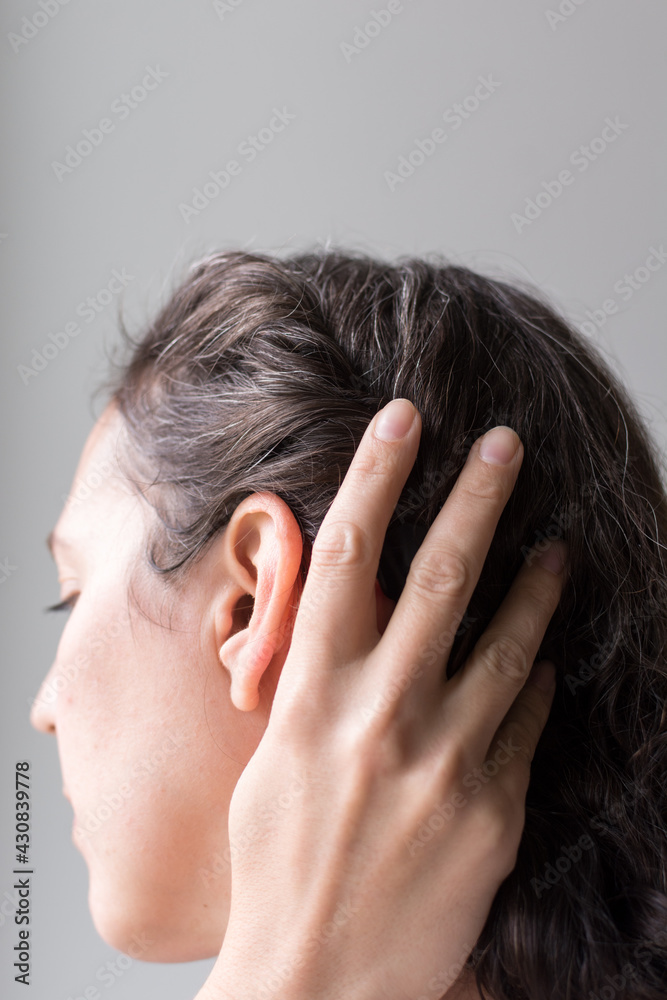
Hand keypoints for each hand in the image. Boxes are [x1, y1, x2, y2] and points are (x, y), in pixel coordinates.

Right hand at [198, 398, 566, 999]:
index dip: (374, 477)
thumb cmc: (276, 868)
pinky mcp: (492, 810)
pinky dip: (539, 683)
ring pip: (508, 643)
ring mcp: (444, 761)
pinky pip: (527, 724)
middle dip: (476, 498)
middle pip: (440, 578)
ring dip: (537, 586)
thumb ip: (311, 686)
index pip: (345, 557)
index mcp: (311, 697)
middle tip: (505, 444)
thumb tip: (347, 623)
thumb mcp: (270, 760)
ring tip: (559, 546)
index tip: (401, 420)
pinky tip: (546, 659)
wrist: (314, 981)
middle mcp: (379, 715)